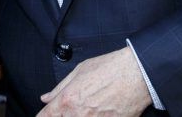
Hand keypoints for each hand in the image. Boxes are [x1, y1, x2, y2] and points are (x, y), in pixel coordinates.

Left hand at [36, 47, 151, 116]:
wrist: (137, 74)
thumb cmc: (110, 68)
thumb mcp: (79, 71)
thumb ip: (59, 88)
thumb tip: (46, 98)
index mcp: (68, 100)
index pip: (45, 116)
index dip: (43, 116)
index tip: (45, 115)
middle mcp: (78, 116)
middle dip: (61, 116)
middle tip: (72, 108)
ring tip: (88, 108)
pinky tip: (98, 112)